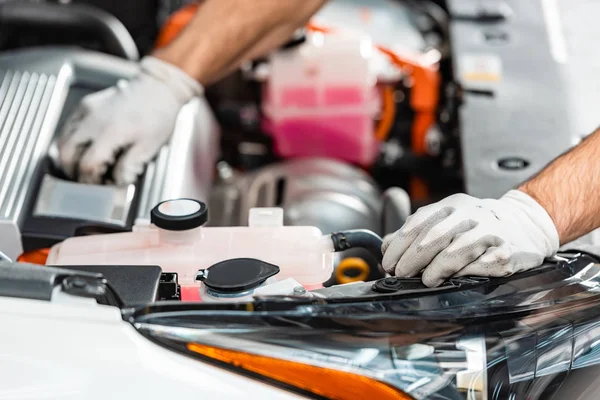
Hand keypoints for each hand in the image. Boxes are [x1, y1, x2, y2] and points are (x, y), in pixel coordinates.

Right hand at [57, 56, 202, 184]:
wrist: (158, 89)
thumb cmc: (157, 117)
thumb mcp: (149, 147)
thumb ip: (129, 167)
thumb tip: (115, 181)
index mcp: (110, 132)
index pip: (86, 163)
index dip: (90, 178)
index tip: (99, 183)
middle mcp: (92, 120)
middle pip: (66, 153)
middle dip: (73, 170)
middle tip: (86, 178)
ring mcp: (86, 110)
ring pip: (62, 140)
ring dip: (69, 157)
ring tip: (85, 165)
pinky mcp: (85, 105)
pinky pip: (68, 127)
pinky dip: (70, 141)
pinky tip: (85, 148)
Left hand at [382, 190, 559, 286]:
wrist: (527, 222)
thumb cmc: (479, 225)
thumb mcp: (447, 219)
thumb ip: (416, 231)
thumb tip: (385, 245)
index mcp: (451, 207)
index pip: (418, 223)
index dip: (398, 245)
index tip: (388, 262)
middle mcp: (470, 216)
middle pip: (433, 237)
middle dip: (412, 259)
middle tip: (401, 274)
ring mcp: (489, 234)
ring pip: (456, 251)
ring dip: (436, 269)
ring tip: (427, 280)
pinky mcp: (507, 253)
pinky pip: (481, 266)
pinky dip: (465, 274)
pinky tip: (456, 280)